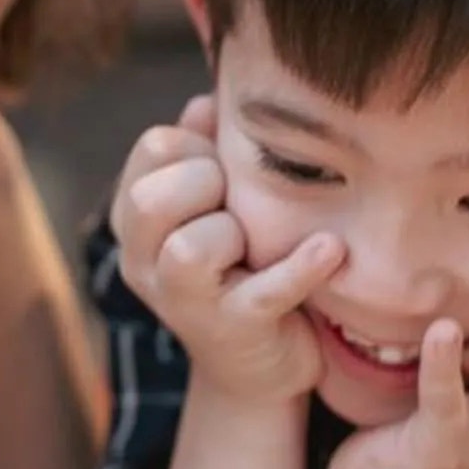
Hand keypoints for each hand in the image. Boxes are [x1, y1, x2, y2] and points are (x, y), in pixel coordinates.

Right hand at [111, 97, 342, 403]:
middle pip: (154, 197)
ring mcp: (184, 302)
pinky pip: (265, 290)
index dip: (200, 145)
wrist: (262, 366)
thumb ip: (207, 149)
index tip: (224, 170)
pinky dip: (300, 266)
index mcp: (138, 218)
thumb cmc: (241, 264)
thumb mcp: (218, 202)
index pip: (155, 147)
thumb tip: (206, 102)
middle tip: (238, 206)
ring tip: (259, 241)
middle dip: (208, 185)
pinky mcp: (234, 331)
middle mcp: (145, 261)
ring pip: (189, 248)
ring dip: (235, 232)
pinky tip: (331, 248)